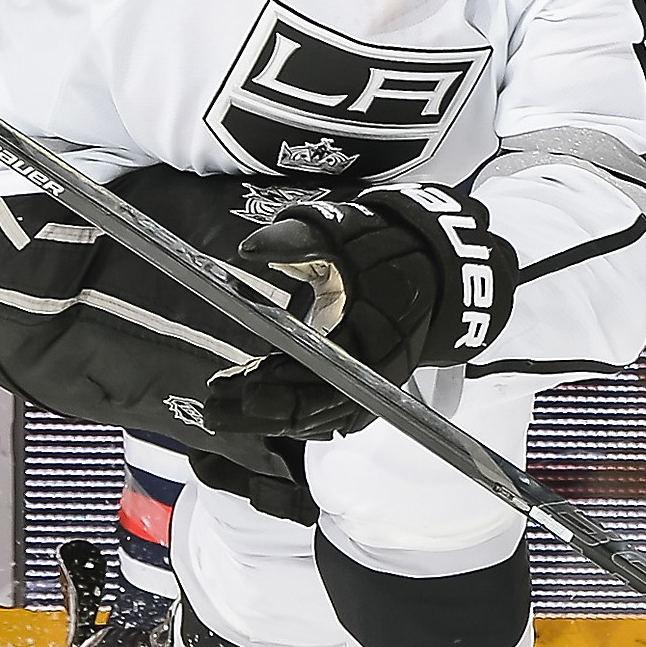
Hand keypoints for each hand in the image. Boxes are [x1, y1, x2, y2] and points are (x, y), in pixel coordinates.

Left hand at [202, 186, 518, 438]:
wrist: (429, 262)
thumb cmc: (383, 243)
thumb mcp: (342, 230)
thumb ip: (295, 237)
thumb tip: (249, 247)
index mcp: (373, 332)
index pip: (323, 375)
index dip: (282, 390)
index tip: (242, 390)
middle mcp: (376, 367)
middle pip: (317, 406)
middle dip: (264, 412)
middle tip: (216, 407)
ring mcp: (373, 380)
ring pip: (319, 415)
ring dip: (272, 417)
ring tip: (224, 407)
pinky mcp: (364, 383)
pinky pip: (327, 411)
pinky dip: (294, 414)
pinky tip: (257, 407)